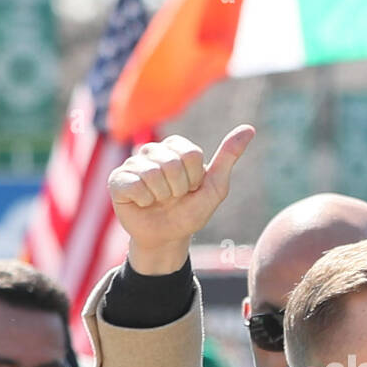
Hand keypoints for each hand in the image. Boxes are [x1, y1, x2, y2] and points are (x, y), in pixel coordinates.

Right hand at [108, 126, 254, 272]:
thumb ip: (228, 157)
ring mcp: (133, 163)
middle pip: (172, 164)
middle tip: (173, 198)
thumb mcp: (214, 188)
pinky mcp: (117, 179)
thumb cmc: (190, 212)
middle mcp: (153, 150)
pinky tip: (143, 203)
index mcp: (177, 147)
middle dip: (178, 189)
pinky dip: (144, 201)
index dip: (194, 179)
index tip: (190, 189)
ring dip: (161, 196)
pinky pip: (134, 185)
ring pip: (153, 174)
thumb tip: (249, 129)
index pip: (190, 154)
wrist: (167, 238)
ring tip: (159, 201)